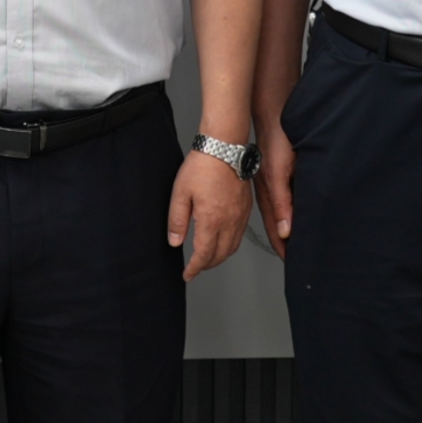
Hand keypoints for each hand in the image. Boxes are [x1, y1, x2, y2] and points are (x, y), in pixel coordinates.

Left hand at [168, 153, 250, 279]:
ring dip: (220, 256)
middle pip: (220, 255)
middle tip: (195, 267)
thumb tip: (175, 242)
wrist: (224, 148)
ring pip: (232, 247)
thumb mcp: (180, 194)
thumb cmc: (202, 166)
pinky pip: (240, 235)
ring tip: (208, 257)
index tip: (188, 274)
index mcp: (211, 220)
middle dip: (207, 265)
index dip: (195, 268)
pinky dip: (230, 244)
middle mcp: (229, 222)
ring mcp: (240, 216)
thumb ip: (177, 221)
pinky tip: (222, 240)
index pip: (204, 255)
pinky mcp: (246, 209)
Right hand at [259, 119, 299, 254]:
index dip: (284, 248)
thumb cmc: (277, 141)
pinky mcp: (280, 174)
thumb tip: (285, 230)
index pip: (276, 230)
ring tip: (299, 243)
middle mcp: (270, 192)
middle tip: (297, 258)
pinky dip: (293, 211)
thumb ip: (282, 202)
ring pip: (283, 213)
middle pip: (278, 225)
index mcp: (268, 196)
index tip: (293, 263)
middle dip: (286, 243)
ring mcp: (274, 184)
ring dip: (290, 229)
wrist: (275, 115)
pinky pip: (287, 199)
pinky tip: (300, 212)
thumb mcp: (279, 174)